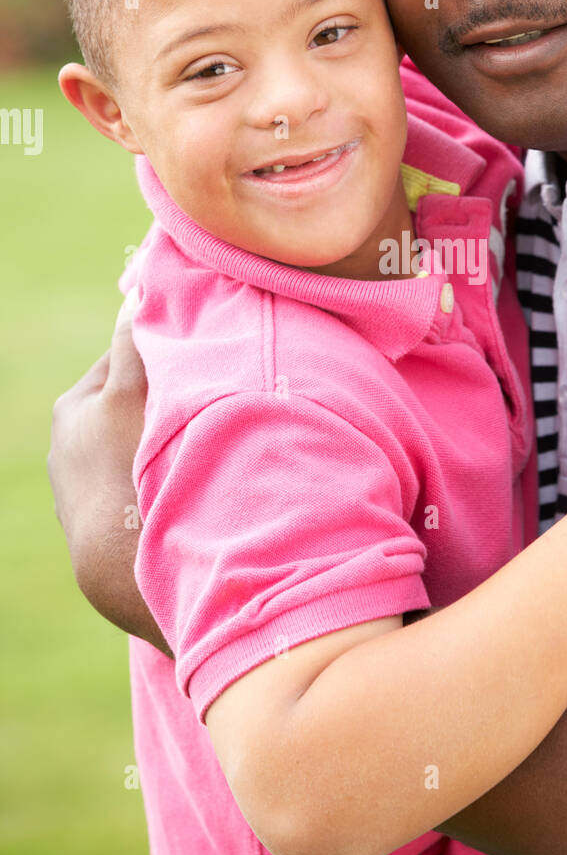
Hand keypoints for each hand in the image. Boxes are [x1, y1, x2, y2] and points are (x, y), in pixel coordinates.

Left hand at [48, 293, 168, 653]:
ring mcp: (86, 490)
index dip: (164, 355)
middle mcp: (69, 448)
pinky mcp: (105, 526)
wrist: (119, 566)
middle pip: (130, 407)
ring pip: (136, 446)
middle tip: (209, 397)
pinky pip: (139, 485)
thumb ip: (135, 342)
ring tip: (201, 442)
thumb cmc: (124, 468)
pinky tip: (187, 483)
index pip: (125, 362)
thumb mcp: (130, 393)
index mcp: (74, 409)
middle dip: (164, 400)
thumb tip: (138, 288)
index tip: (199, 353)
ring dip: (165, 441)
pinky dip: (160, 478)